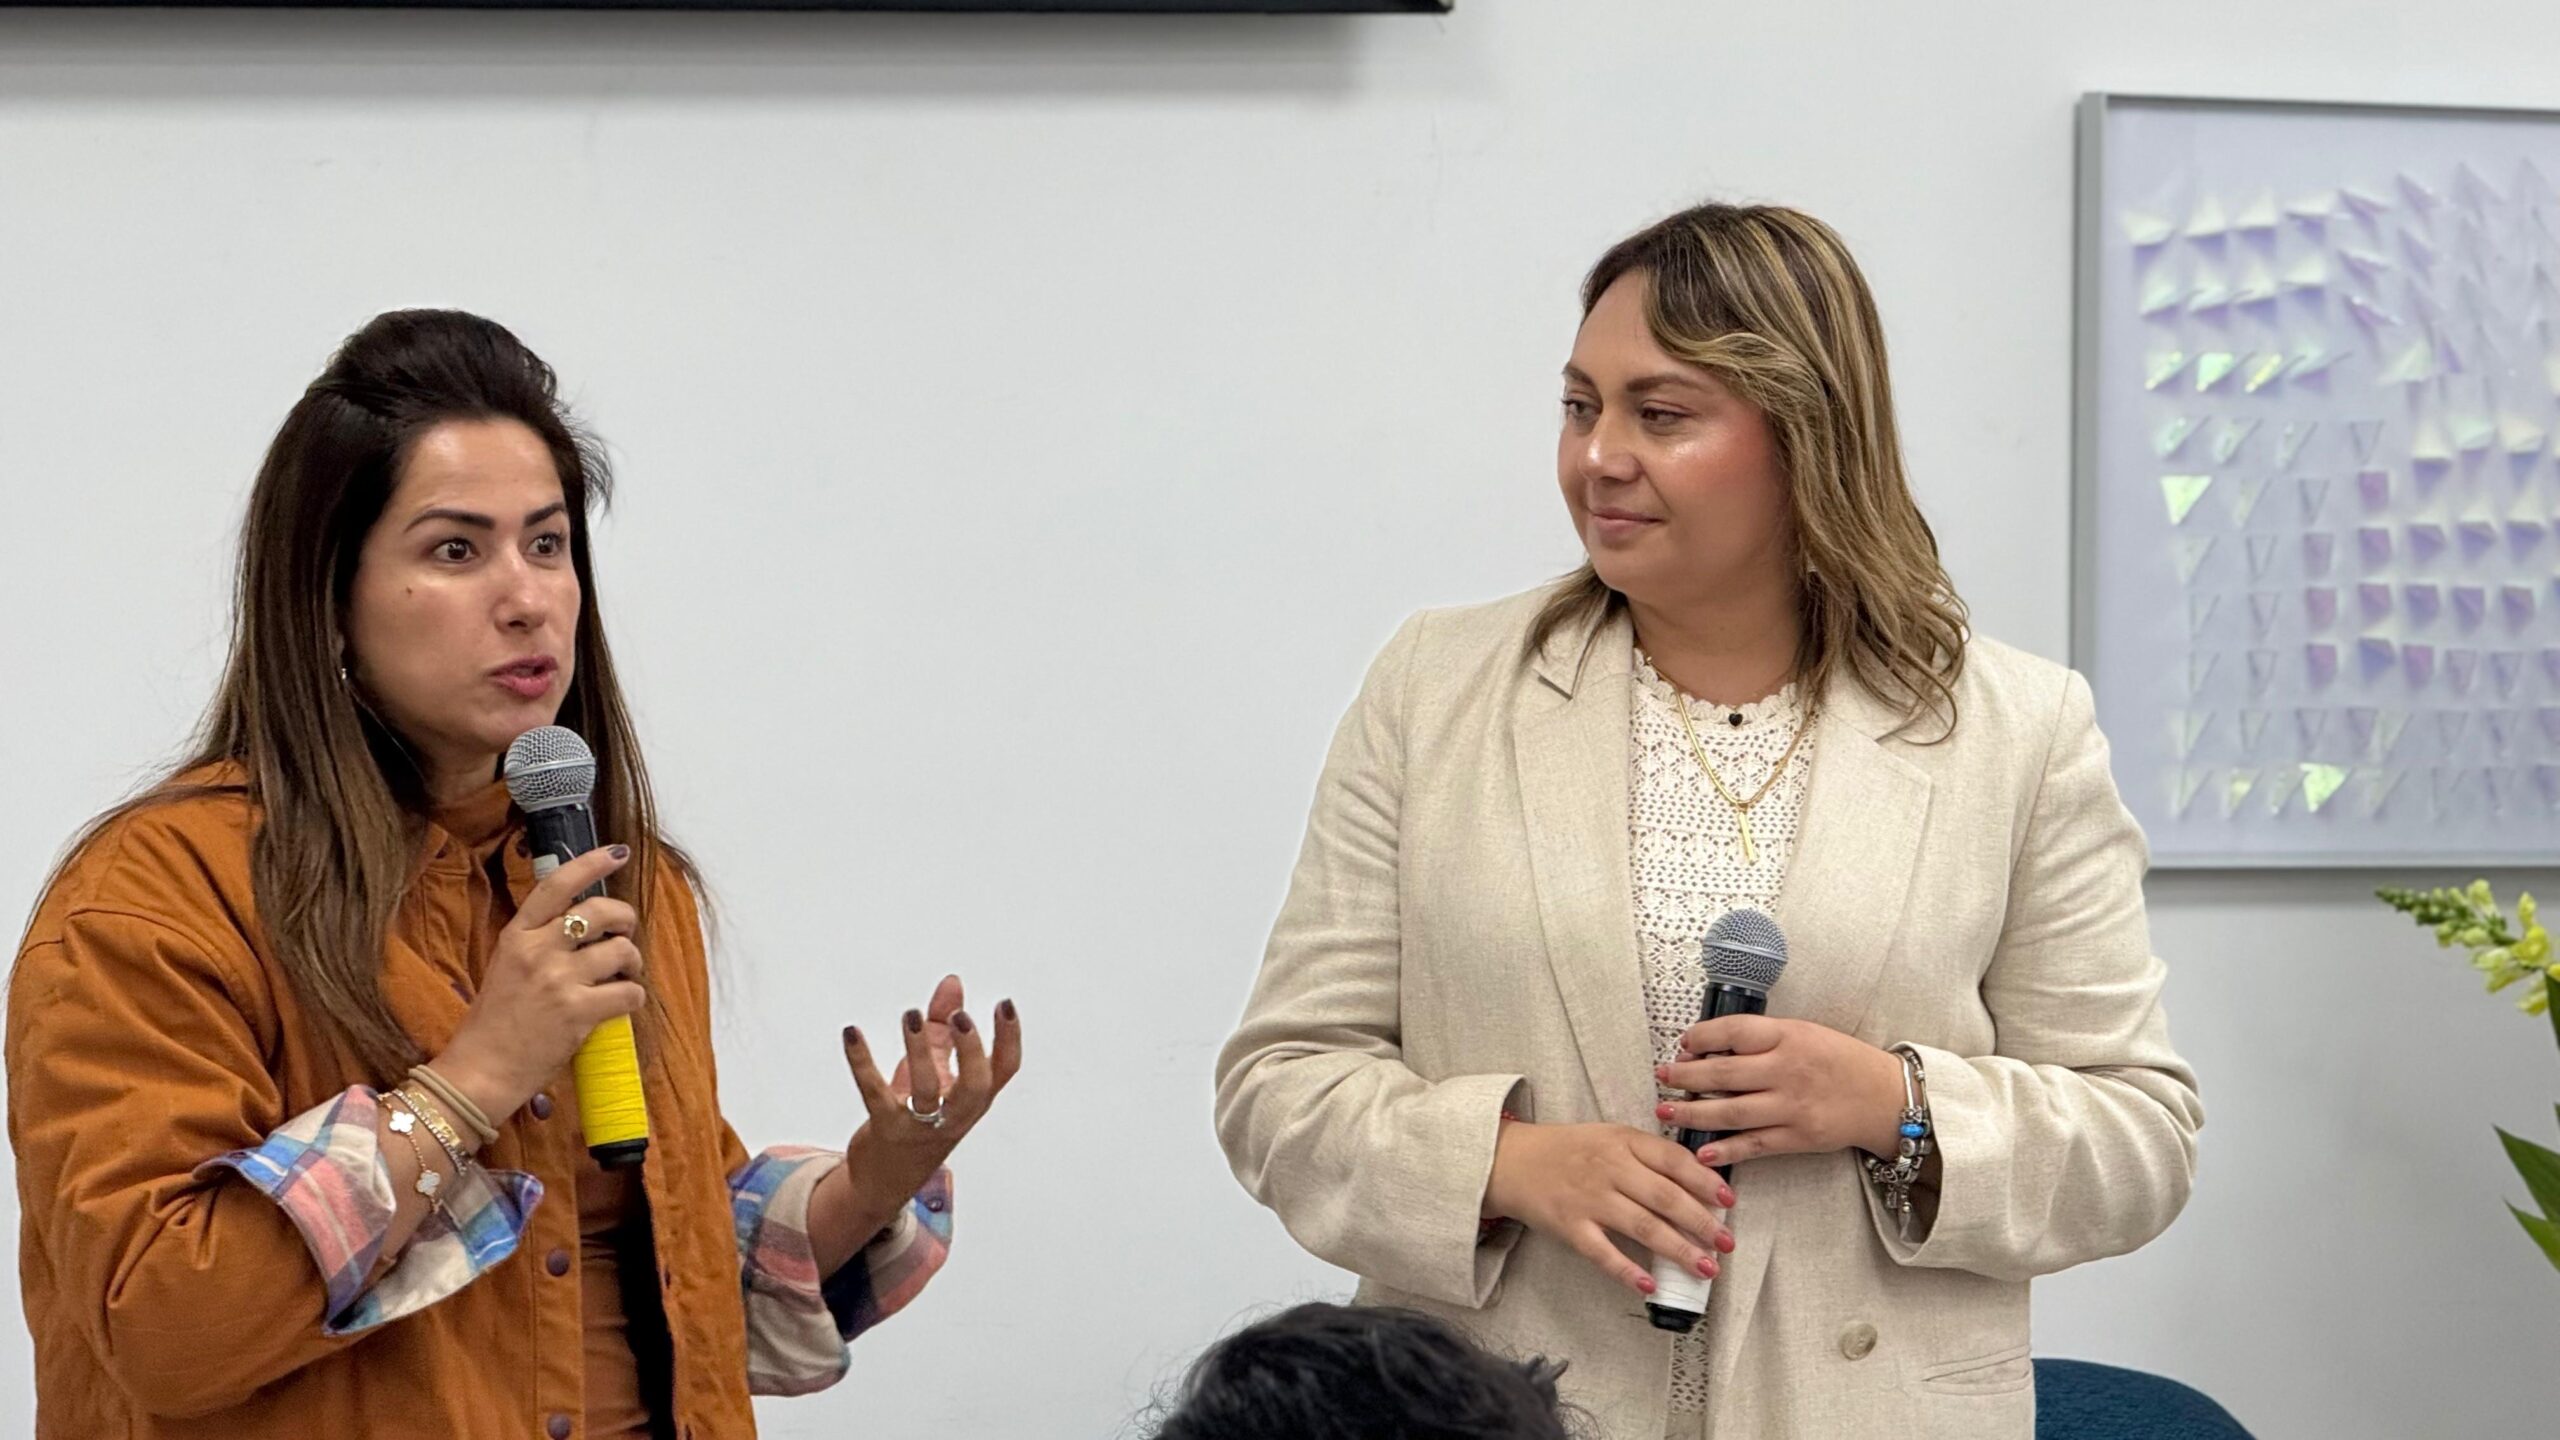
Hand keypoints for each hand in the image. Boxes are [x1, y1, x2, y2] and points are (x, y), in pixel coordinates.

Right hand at [433, 845, 644, 1121]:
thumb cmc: (495, 1022)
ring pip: (622, 951)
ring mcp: (559, 980)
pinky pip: (629, 993)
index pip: (557, 885)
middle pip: (601, 911)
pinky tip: (621, 1004)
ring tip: (624, 977)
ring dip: (633, 963)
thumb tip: (585, 923)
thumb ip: (540, 942)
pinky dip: (633, 998)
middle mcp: (538, 951)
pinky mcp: (578, 1012)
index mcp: (517, 935)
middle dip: (625, 919)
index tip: (617, 853)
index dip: (591, 863)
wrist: (481, 1070)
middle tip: (625, 934)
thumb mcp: (507, 966)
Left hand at [836, 978, 1022, 1217]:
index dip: (1009, 1038)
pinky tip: (852, 1034)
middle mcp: (954, 1115)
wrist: (885, 1178)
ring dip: (920, 1051)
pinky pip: (875, 1093)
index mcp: (973, 1100)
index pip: (1004, 1070)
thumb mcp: (936, 1071)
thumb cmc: (917, 1119)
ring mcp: (920, 1125)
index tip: (1003, 1005)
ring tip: (912, 1016)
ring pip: (927, 1090)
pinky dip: (862, 1062)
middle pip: (976, 1087)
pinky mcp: (885, 1129)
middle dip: (971, 1051)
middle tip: (960, 1018)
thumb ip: (943, 1026)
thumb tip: (952, 983)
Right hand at [1482, 1122, 1733, 1297]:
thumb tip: (1699, 1180)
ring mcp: (1589, 1199)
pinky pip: (1603, 1253)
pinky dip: (1627, 1271)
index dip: (1705, 1182)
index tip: (1729, 1201)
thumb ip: (1648, 1153)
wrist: (1511, 1160)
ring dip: (1679, 1250)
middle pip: (1665, 1197)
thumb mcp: (1610, 1136)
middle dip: (1702, 1222)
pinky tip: (1649, 1285)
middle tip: (1727, 1243)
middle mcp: (1609, 1168)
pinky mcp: (1570, 1226)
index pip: (1673, 1160)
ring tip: (1706, 1267)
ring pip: (1643, 1227)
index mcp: (1622, 1141)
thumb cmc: (1568, 1150)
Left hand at [1657, 1014, 1906, 1164]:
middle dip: (1685, 1077)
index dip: (1701, 1037)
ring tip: (1665, 1112)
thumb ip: (1763, 1039)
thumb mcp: (1804, 1033)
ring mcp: (1792, 1106)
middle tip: (1662, 1078)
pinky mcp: (1798, 1137)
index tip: (1683, 1045)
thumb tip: (1710, 1048)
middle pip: (1723, 1072)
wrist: (1885, 1098)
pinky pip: (1755, 1144)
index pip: (1734, 1031)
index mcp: (1789, 1037)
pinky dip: (1726, 1149)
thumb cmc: (1840, 1061)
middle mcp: (1788, 1070)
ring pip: (1732, 1110)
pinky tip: (1701, 1152)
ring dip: (1693, 1114)